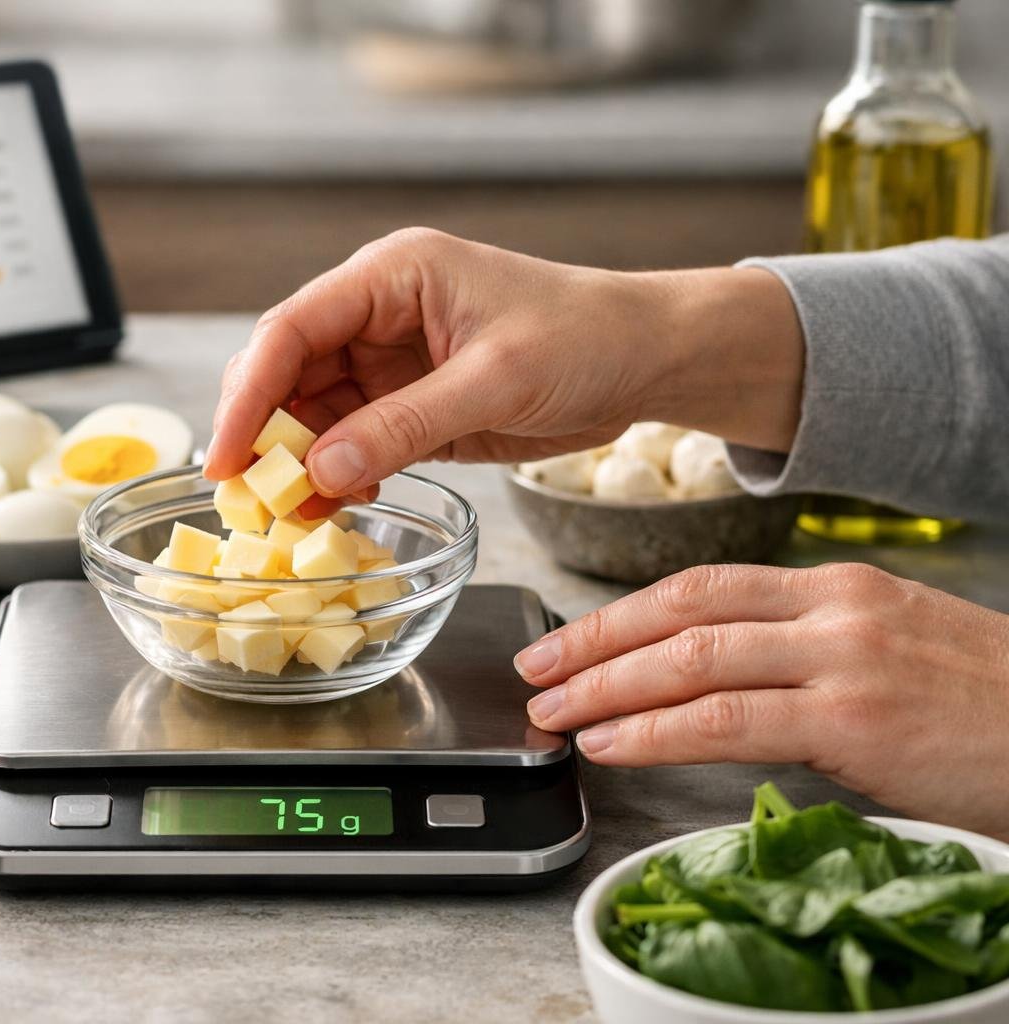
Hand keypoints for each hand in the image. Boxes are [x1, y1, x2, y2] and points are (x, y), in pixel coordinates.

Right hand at [205, 227, 803, 496]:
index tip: (225, 456)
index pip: (291, 329)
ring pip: (312, 414)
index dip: (247, 394)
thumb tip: (319, 471)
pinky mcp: (409, 405)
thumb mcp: (496, 381)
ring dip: (297, 464)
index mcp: (390, 276)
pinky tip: (338, 505)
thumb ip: (403, 424)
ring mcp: (389, 362)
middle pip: (287, 372)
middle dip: (263, 435)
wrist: (649, 360)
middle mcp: (377, 314)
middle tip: (248, 500)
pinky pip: (351, 441)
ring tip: (288, 517)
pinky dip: (337, 476)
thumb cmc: (587, 338)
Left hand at [519, 562, 1008, 839]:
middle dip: (593, 642)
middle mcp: (833, 608)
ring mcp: (843, 657)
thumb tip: (713, 682)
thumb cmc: (983, 707)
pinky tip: (612, 743)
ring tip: (555, 714)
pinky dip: (657, 730)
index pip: (698, 586)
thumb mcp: (891, 651)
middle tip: (535, 671)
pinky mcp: (854, 716)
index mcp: (835, 588)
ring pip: (691, 660)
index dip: (618, 613)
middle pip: (679, 611)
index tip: (564, 639)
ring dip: (608, 688)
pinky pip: (727, 718)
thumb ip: (804, 653)